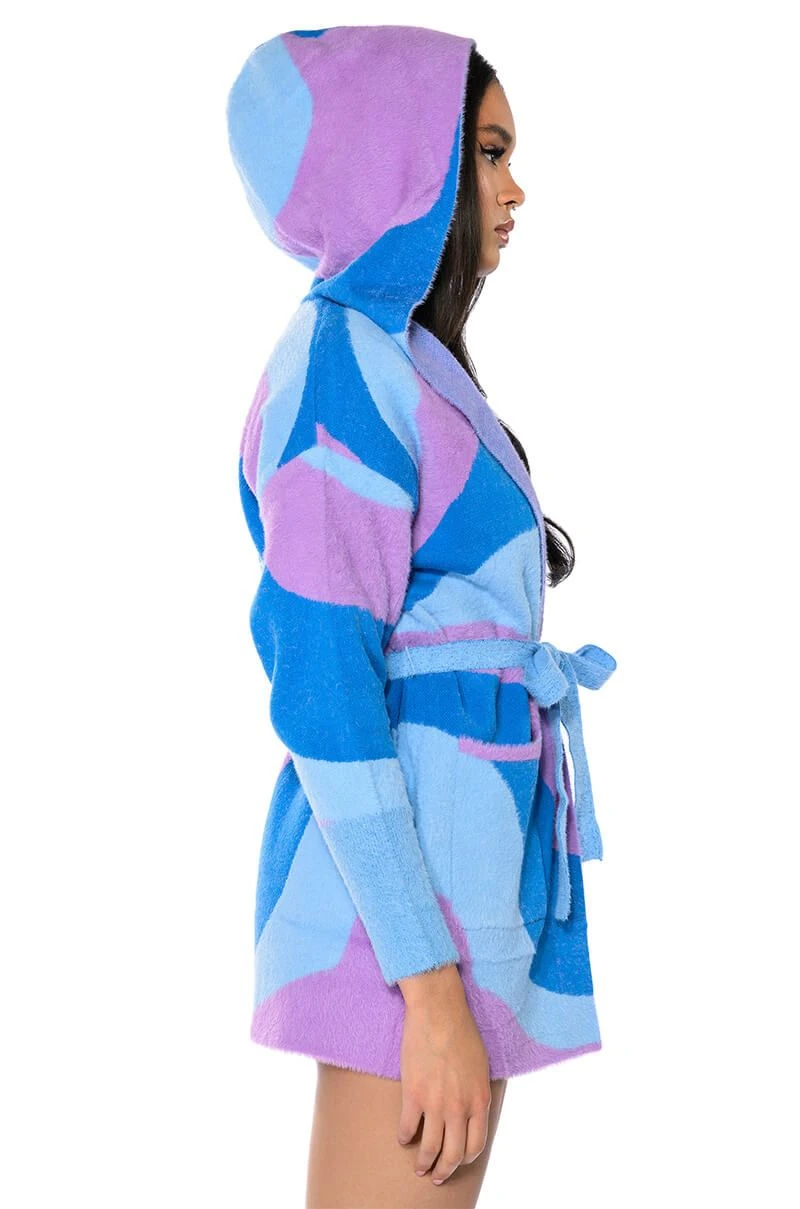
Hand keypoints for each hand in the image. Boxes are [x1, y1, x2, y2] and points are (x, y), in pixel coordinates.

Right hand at [396, 965, 491, 1185]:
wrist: (439, 1011)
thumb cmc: (462, 1031)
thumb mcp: (481, 1066)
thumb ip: (476, 1091)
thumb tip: (471, 1109)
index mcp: (480, 1100)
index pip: (475, 1145)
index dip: (465, 1158)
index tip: (457, 1161)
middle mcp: (460, 1108)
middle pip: (453, 1154)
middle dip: (444, 1170)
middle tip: (436, 1175)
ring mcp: (436, 1103)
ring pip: (430, 1148)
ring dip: (423, 1163)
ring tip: (419, 1166)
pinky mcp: (413, 1094)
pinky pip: (407, 1127)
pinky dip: (404, 1137)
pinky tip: (402, 1137)